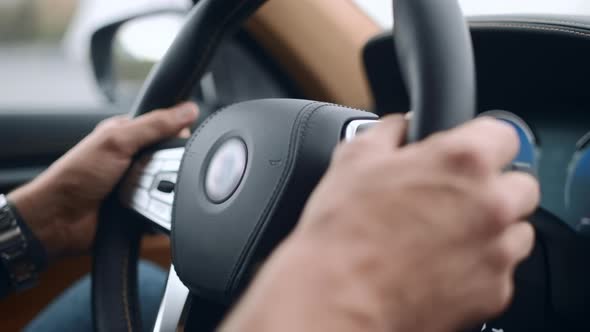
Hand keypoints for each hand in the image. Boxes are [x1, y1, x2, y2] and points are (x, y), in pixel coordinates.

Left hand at [9, 102, 198, 259]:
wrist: (59, 220)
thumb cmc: (76, 176)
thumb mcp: (118, 141)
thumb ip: (154, 125)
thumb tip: (187, 110)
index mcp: (128, 134)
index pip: (167, 128)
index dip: (177, 135)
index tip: (179, 142)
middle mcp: (133, 158)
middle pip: (173, 159)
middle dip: (169, 168)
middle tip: (153, 172)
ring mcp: (136, 184)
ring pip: (171, 185)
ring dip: (163, 191)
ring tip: (144, 193)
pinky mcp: (140, 207)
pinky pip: (164, 208)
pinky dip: (161, 210)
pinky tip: (149, 208)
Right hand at [222, 116, 538, 331]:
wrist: (339, 297)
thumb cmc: (344, 231)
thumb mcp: (354, 159)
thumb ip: (388, 131)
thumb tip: (399, 127)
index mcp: (463, 160)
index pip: (504, 134)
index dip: (482, 141)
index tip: (469, 152)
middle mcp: (492, 204)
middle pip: (520, 185)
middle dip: (493, 188)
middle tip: (454, 197)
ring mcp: (497, 252)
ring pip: (517, 231)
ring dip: (492, 229)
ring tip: (446, 236)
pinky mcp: (494, 292)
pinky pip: (501, 272)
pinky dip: (479, 267)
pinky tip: (441, 266)